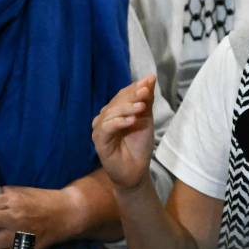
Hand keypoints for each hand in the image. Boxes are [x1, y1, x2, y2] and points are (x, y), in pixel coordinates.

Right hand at [92, 75, 156, 190]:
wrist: (136, 170)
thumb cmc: (139, 144)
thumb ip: (146, 99)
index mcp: (115, 111)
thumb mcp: (146, 118)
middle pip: (117, 102)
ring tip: (142, 107)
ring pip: (111, 113)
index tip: (149, 80)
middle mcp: (105, 118)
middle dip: (132, 95)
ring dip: (127, 108)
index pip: (123, 95)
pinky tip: (131, 121)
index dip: (135, 87)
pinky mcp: (99, 141)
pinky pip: (107, 128)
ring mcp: (100, 129)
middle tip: (146, 91)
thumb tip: (150, 77)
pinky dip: (119, 122)